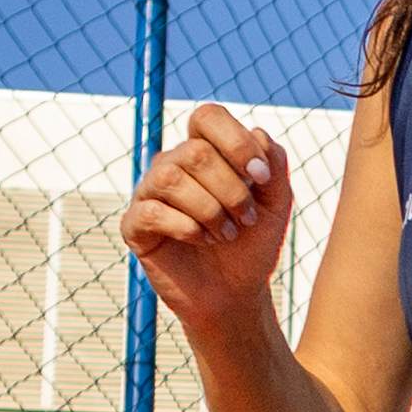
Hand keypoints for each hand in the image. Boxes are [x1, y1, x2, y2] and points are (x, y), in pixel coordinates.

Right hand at [118, 103, 293, 334]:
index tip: (261, 179)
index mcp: (204, 150)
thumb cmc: (252, 243)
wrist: (236, 293)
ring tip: (227, 234)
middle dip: (231, 188)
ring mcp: (150, 193)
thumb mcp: (276, 202)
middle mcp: (173, 164)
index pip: (207, 117)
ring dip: (209, 209)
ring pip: (170, 177)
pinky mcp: (135, 226)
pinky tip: (203, 240)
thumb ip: (273, 163)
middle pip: (194, 151)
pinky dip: (187, 227)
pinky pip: (152, 211)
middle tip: (247, 218)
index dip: (236, 141)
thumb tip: (257, 133)